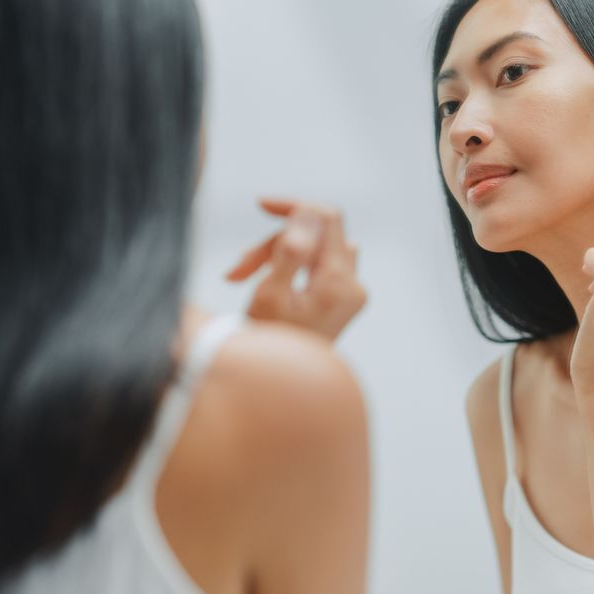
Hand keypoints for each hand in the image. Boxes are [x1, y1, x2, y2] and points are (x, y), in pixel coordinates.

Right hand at [225, 198, 365, 341]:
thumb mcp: (270, 294)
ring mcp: (349, 293)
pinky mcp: (340, 298)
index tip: (261, 206)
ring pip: (314, 248)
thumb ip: (290, 251)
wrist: (277, 387)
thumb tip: (307, 212)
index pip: (327, 219)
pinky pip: (316, 264)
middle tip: (239, 269)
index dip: (296, 207)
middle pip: (317, 234)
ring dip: (277, 254)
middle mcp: (353, 285)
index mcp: (340, 283)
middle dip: (276, 242)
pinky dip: (288, 266)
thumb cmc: (267, 345)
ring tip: (241, 277)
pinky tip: (261, 283)